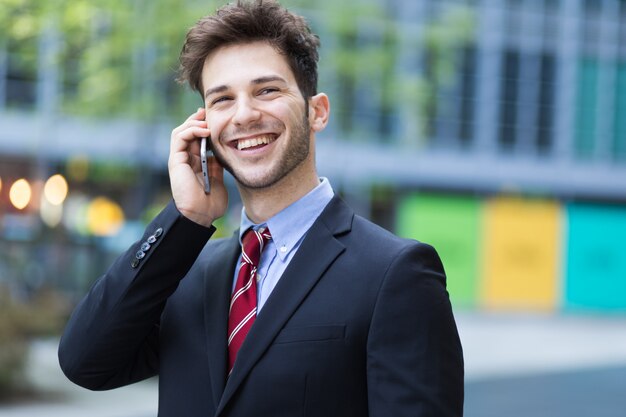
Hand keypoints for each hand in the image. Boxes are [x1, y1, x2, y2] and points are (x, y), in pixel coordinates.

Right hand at [168, 108, 227, 226]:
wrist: (200, 215)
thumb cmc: (210, 202)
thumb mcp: (218, 179)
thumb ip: (217, 165)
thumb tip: (223, 152)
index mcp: (195, 163)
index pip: (197, 139)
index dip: (205, 127)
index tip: (218, 119)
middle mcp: (185, 159)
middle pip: (188, 132)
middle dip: (198, 120)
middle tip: (210, 112)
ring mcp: (179, 159)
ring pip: (181, 131)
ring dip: (194, 122)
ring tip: (207, 120)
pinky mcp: (175, 160)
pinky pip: (179, 138)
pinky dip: (191, 130)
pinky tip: (205, 130)